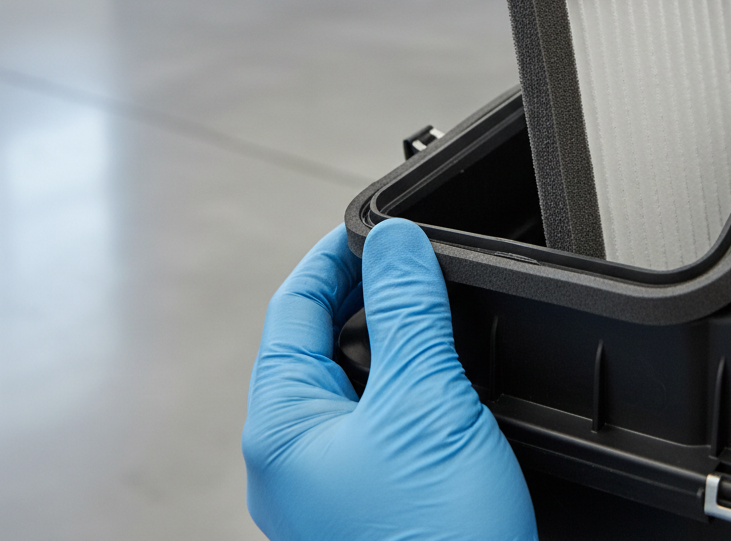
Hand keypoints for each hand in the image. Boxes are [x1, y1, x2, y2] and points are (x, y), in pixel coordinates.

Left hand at [242, 219, 536, 540]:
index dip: (336, 258)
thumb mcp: (423, 402)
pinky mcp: (375, 504)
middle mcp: (296, 457)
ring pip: (355, 382)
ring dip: (392, 339)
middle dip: (367, 295)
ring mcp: (333, 486)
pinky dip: (410, 384)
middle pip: (319, 342)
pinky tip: (447, 379)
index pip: (296, 308)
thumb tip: (395, 241)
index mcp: (282, 427)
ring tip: (437, 311)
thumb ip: (407, 311)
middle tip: (416, 263)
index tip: (376, 226)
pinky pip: (381, 420)